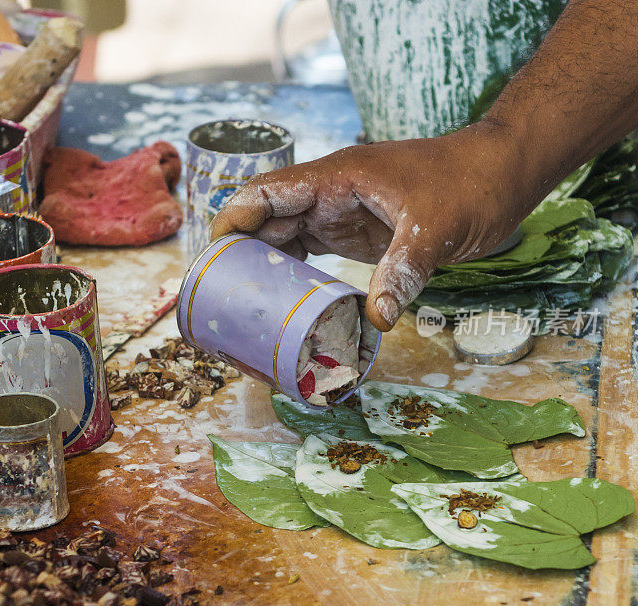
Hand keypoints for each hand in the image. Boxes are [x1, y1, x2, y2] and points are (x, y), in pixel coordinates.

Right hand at [210, 122, 531, 330]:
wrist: (501, 174)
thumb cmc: (469, 184)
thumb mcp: (434, 228)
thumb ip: (401, 271)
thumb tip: (376, 321)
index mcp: (336, 176)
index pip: (267, 191)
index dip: (234, 218)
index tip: (213, 255)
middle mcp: (329, 193)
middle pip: (267, 219)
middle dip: (241, 252)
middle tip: (223, 296)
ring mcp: (339, 212)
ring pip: (285, 237)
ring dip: (264, 266)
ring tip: (244, 305)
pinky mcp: (353, 231)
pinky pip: (309, 250)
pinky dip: (293, 272)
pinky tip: (284, 300)